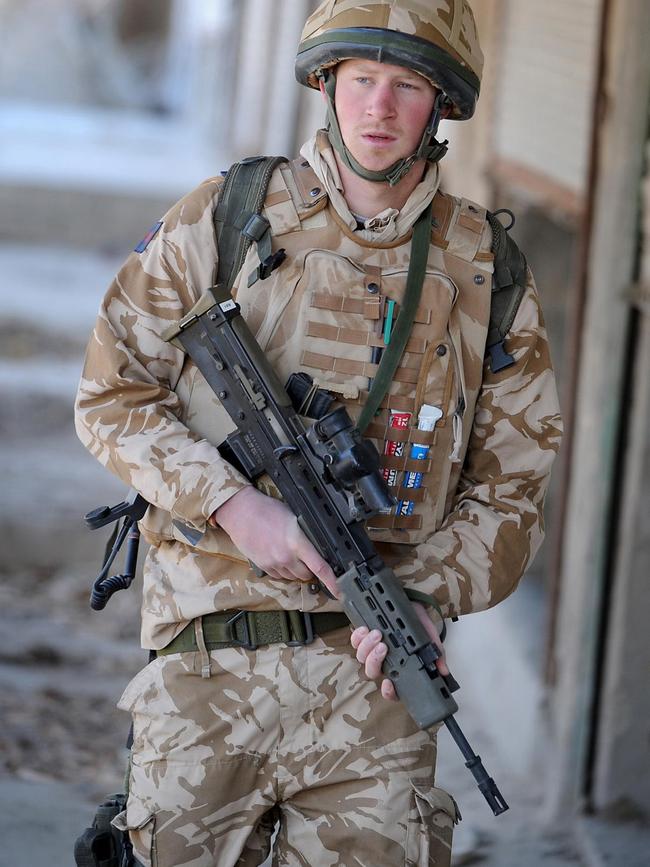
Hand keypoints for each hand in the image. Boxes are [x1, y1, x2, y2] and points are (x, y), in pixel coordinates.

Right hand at [211, 487, 337, 595]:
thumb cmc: (267, 510)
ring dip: (296, 570)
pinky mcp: (263, 567)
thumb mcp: (293, 517)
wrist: (241, 512)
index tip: (340, 592)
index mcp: (297, 542)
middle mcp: (286, 557)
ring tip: (289, 552)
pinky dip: (283, 570)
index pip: (320, 567)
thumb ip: (305, 535)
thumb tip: (318, 546)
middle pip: (307, 575)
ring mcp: (273, 564)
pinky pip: (280, 576)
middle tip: (307, 556)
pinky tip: (279, 555)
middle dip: (311, 569)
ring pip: (293, 577)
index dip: (333, 582)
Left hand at [350, 602, 448, 700]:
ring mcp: (372, 649)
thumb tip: (443, 671)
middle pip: (372, 672)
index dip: (388, 692)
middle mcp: (384, 660)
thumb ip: (436, 653)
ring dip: (367, 646)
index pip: (392, 689)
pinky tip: (365, 629)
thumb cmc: (418, 623)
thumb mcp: (430, 637)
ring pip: (362, 657)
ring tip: (377, 634)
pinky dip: (358, 636)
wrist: (410, 602)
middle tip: (383, 647)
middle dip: (374, 661)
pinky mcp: (363, 636)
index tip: (388, 683)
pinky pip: (354, 641)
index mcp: (399, 666)